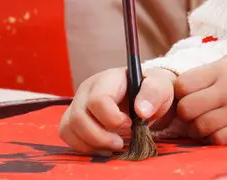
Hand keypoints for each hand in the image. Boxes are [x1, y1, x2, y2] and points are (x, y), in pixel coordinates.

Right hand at [58, 67, 175, 154]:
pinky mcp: (73, 116)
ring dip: (90, 143)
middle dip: (100, 137)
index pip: (98, 100)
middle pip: (78, 117)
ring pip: (69, 127)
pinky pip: (66, 134)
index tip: (130, 124)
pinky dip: (82, 146)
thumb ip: (153, 94)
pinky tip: (101, 147)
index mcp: (108, 79)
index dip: (113, 119)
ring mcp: (78, 102)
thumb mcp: (160, 86)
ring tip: (112, 146)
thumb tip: (141, 111)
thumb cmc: (150, 88)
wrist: (142, 93)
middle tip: (120, 143)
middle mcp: (88, 89)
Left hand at [173, 53, 226, 144]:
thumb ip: (209, 71)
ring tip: (208, 126)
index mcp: (222, 69)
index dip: (179, 95)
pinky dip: (216, 139)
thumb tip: (180, 87)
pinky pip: (219, 140)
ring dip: (200, 130)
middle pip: (187, 109)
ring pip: (201, 127)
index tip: (186, 99)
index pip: (182, 85)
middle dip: (187, 115)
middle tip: (195, 116)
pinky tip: (223, 132)